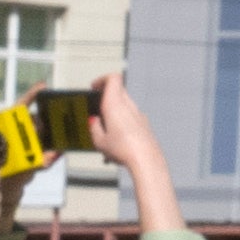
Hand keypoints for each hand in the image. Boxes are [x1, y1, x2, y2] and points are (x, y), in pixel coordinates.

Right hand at [84, 76, 182, 229]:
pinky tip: (117, 136)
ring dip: (115, 109)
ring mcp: (139, 114)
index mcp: (115, 105)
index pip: (113, 79)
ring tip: (105, 126)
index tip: (94, 87)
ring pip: (125, 103)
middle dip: (106, 96)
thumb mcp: (99, 141)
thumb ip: (94, 128)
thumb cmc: (123, 149)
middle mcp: (129, 106)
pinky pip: (131, 116)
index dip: (102, 79)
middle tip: (97, 106)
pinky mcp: (145, 124)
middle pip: (119, 90)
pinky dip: (123, 119)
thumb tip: (94, 121)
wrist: (146, 160)